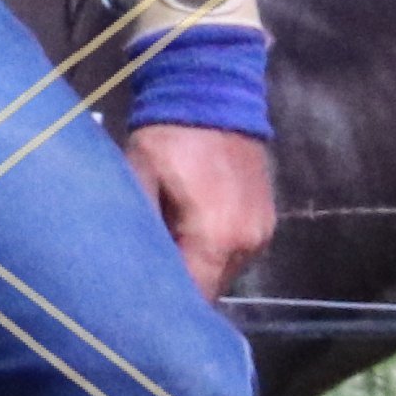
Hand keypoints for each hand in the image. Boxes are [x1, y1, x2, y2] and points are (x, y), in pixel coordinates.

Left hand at [124, 122, 275, 301]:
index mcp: (217, 237)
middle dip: (181, 289)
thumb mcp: (139, 180)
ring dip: (197, 269)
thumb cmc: (168, 136)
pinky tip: (186, 236)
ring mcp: (262, 232)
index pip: (194, 298)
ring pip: (224, 273)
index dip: (166, 307)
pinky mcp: (266, 220)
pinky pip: (235, 252)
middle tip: (145, 280)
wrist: (212, 89)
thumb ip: (139, 231)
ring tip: (165, 254)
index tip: (139, 306)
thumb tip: (129, 271)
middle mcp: (248, 243)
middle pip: (211, 290)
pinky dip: (212, 252)